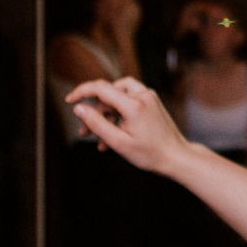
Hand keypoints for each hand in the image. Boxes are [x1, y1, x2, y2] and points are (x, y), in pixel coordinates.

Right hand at [65, 76, 189, 175]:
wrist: (177, 157)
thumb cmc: (150, 154)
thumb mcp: (118, 142)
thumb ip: (96, 124)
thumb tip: (78, 109)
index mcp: (134, 104)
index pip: (101, 88)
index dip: (82, 92)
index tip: (69, 100)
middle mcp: (143, 95)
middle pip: (108, 95)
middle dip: (94, 113)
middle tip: (85, 133)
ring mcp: (149, 97)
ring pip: (117, 98)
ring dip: (105, 116)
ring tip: (98, 139)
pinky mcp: (152, 102)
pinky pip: (128, 103)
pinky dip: (118, 116)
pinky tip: (112, 137)